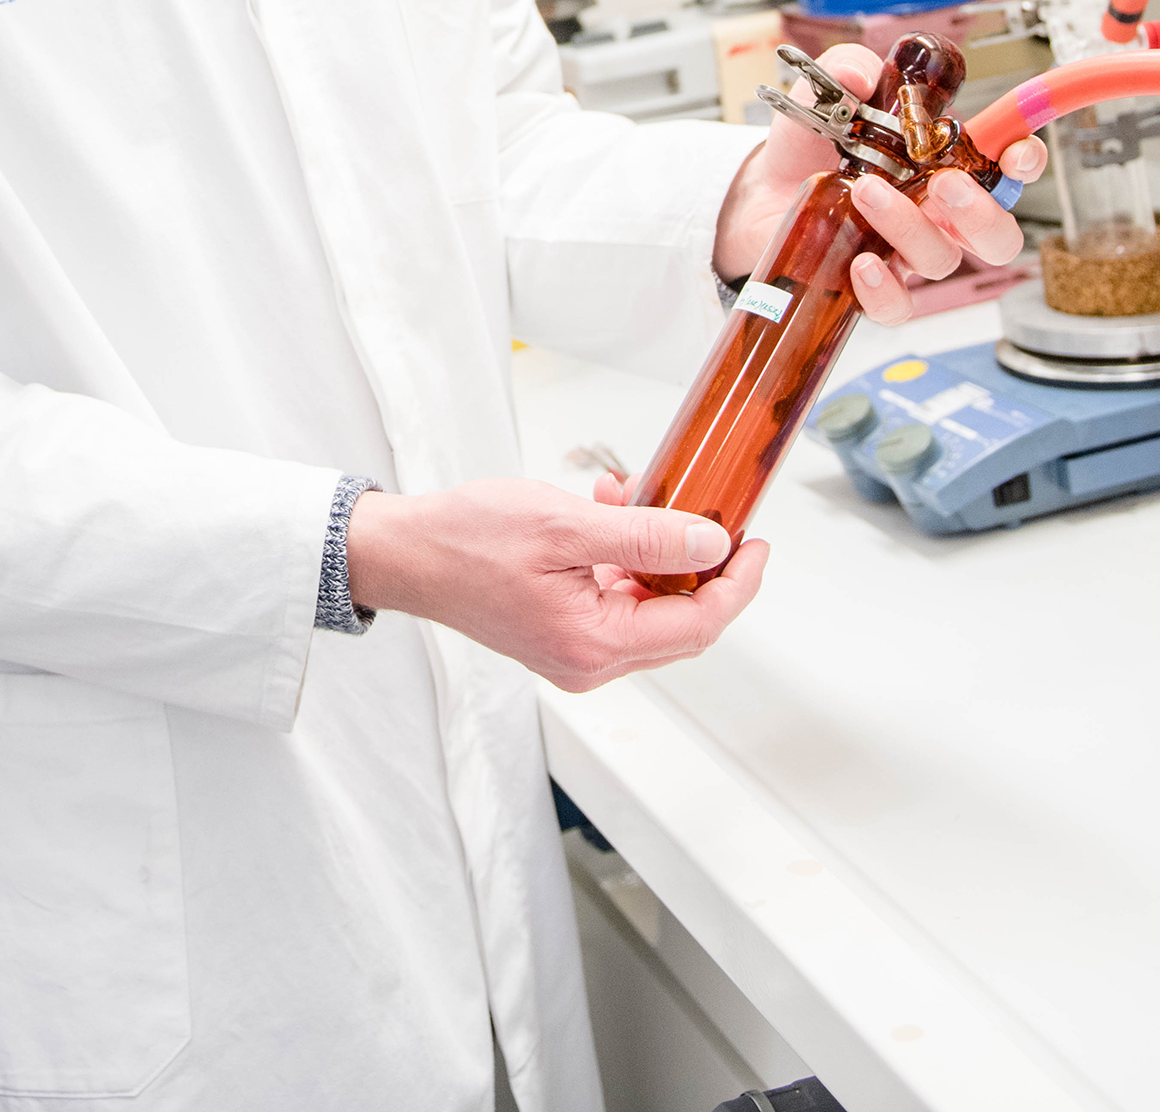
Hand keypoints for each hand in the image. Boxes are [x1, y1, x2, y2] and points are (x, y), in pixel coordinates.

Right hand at [343, 478, 771, 685]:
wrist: (405, 554)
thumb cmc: (466, 539)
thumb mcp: (564, 525)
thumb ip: (644, 537)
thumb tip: (710, 544)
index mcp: (593, 645)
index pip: (697, 625)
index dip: (737, 584)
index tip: (754, 543)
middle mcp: (589, 662)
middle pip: (681, 624)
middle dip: (700, 565)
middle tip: (711, 513)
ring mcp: (575, 653)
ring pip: (650, 609)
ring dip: (656, 553)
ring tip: (635, 496)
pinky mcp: (563, 635)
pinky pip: (618, 602)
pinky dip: (625, 559)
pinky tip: (608, 511)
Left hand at [711, 41, 1045, 324]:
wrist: (760, 195)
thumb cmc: (808, 147)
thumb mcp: (823, 96)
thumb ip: (845, 70)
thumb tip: (859, 74)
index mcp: (941, 164)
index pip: (1007, 169)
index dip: (1026, 162)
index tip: (1017, 153)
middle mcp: (935, 214)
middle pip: (997, 235)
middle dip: (982, 213)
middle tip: (946, 185)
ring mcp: (906, 253)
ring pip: (941, 261)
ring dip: (910, 228)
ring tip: (866, 193)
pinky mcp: (870, 286)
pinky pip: (897, 306)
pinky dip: (885, 290)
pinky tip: (861, 264)